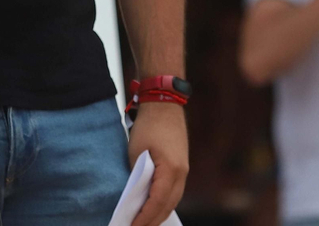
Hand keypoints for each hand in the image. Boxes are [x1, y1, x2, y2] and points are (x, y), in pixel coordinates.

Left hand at [128, 102, 187, 225]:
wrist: (165, 105)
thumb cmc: (148, 127)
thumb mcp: (136, 152)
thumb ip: (137, 176)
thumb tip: (134, 198)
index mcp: (170, 170)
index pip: (157, 202)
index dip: (144, 218)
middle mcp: (181, 174)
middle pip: (168, 206)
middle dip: (152, 221)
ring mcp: (184, 171)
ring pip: (173, 201)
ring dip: (159, 214)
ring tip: (143, 224)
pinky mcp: (182, 167)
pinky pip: (175, 192)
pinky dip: (164, 203)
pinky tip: (154, 209)